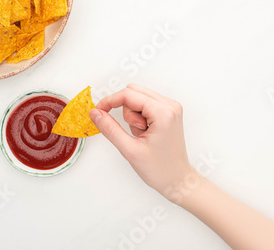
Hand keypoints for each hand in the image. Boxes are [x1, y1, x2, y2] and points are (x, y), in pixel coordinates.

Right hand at [89, 84, 192, 199]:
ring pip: (139, 97)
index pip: (129, 95)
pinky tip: (145, 133)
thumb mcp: (130, 150)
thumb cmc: (160, 169)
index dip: (110, 101)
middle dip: (126, 110)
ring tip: (141, 135)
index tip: (98, 111)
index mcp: (163, 112)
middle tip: (132, 132)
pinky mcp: (169, 112)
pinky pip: (146, 104)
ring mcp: (171, 108)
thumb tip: (95, 113)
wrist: (177, 180)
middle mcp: (170, 105)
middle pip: (134, 92)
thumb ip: (110, 129)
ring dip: (132, 115)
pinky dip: (139, 116)